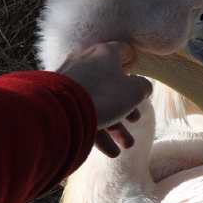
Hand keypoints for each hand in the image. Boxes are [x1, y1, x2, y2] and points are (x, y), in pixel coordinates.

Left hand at [57, 42, 151, 157]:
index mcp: (105, 52)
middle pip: (112, 83)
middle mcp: (86, 61)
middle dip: (126, 107)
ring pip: (98, 101)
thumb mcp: (135, 92)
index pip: (124, 51)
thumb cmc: (104, 96)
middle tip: (135, 121)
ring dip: (115, 125)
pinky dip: (96, 129)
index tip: (138, 79)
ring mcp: (70, 80)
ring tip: (125, 147)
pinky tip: (109, 152)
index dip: (134, 64)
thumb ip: (144, 87)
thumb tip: (142, 87)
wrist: (59, 112)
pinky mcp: (58, 98)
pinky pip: (81, 112)